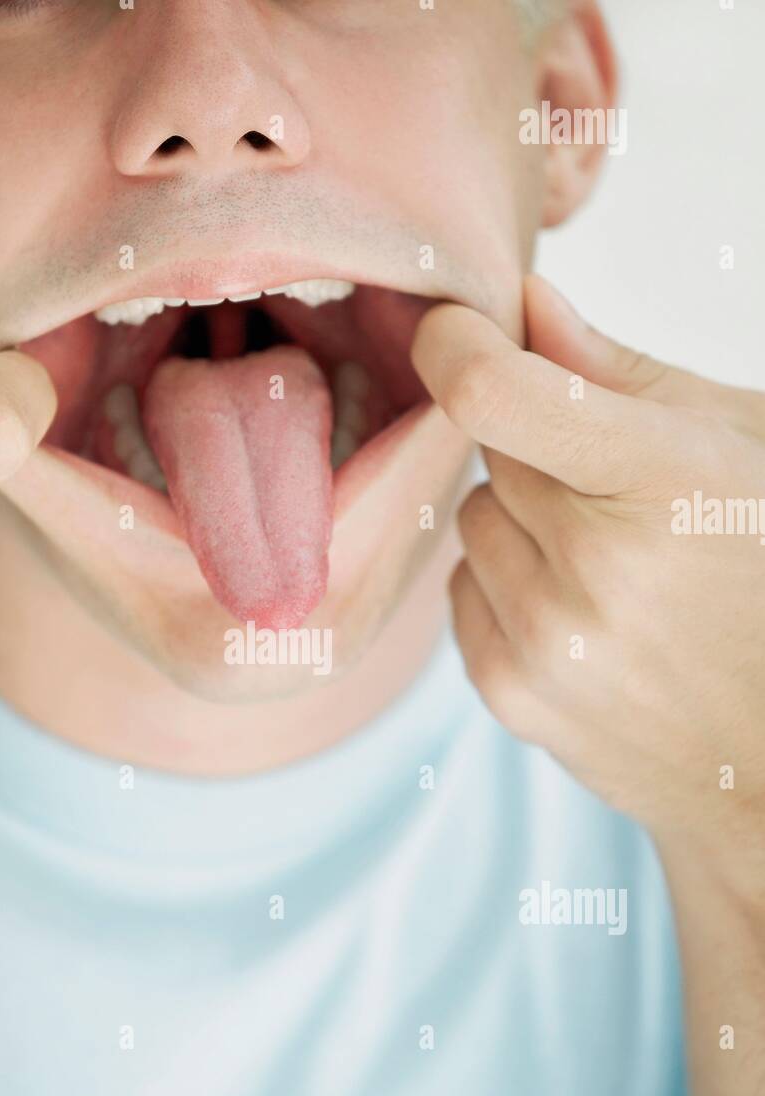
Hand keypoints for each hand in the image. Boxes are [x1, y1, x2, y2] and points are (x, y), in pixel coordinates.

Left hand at [412, 275, 764, 871]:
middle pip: (490, 451)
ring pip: (473, 521)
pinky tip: (582, 613)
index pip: (493, 394)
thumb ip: (621, 374)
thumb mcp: (737, 447)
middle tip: (610, 487)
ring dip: (523, 524)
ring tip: (608, 563)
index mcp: (665, 482)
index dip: (455, 344)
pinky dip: (508, 588)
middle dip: (537, 450)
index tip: (457, 329)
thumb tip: (523, 304)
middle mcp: (595, 569)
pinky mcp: (511, 694)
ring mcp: (548, 643)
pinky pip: (463, 591)